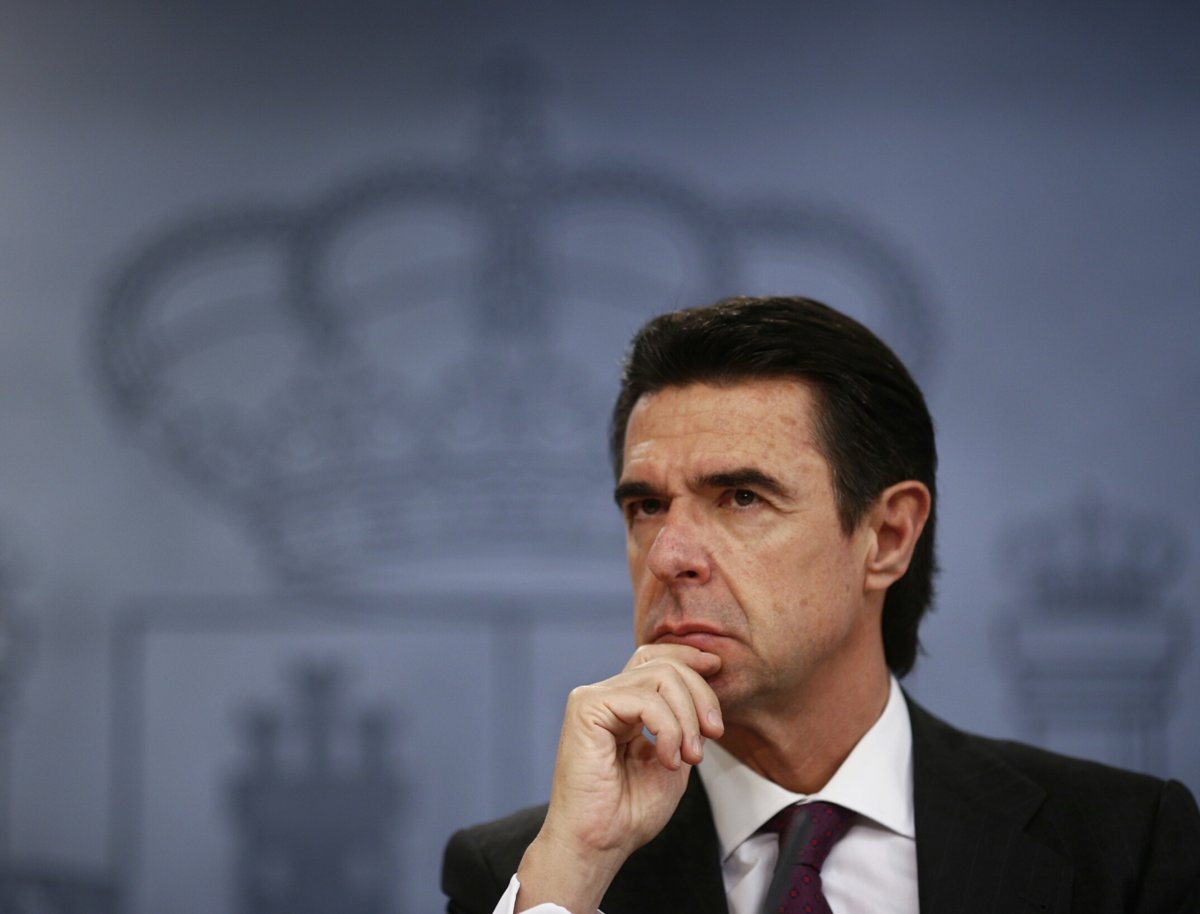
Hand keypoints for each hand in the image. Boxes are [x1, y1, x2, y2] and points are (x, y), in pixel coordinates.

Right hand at [515, 643, 724, 912]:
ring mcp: (594, 699)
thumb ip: (686, 725)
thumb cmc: (629, 813)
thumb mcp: (675, 759)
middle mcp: (607, 696)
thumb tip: (705, 693)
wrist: (599, 844)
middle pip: (663, 664)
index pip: (656, 659)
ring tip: (690, 756)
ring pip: (659, 676)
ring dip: (688, 717)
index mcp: (624, 706)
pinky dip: (669, 728)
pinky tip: (668, 758)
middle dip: (700, 694)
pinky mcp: (586, 708)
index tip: (717, 667)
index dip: (688, 657)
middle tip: (714, 734)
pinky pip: (645, 699)